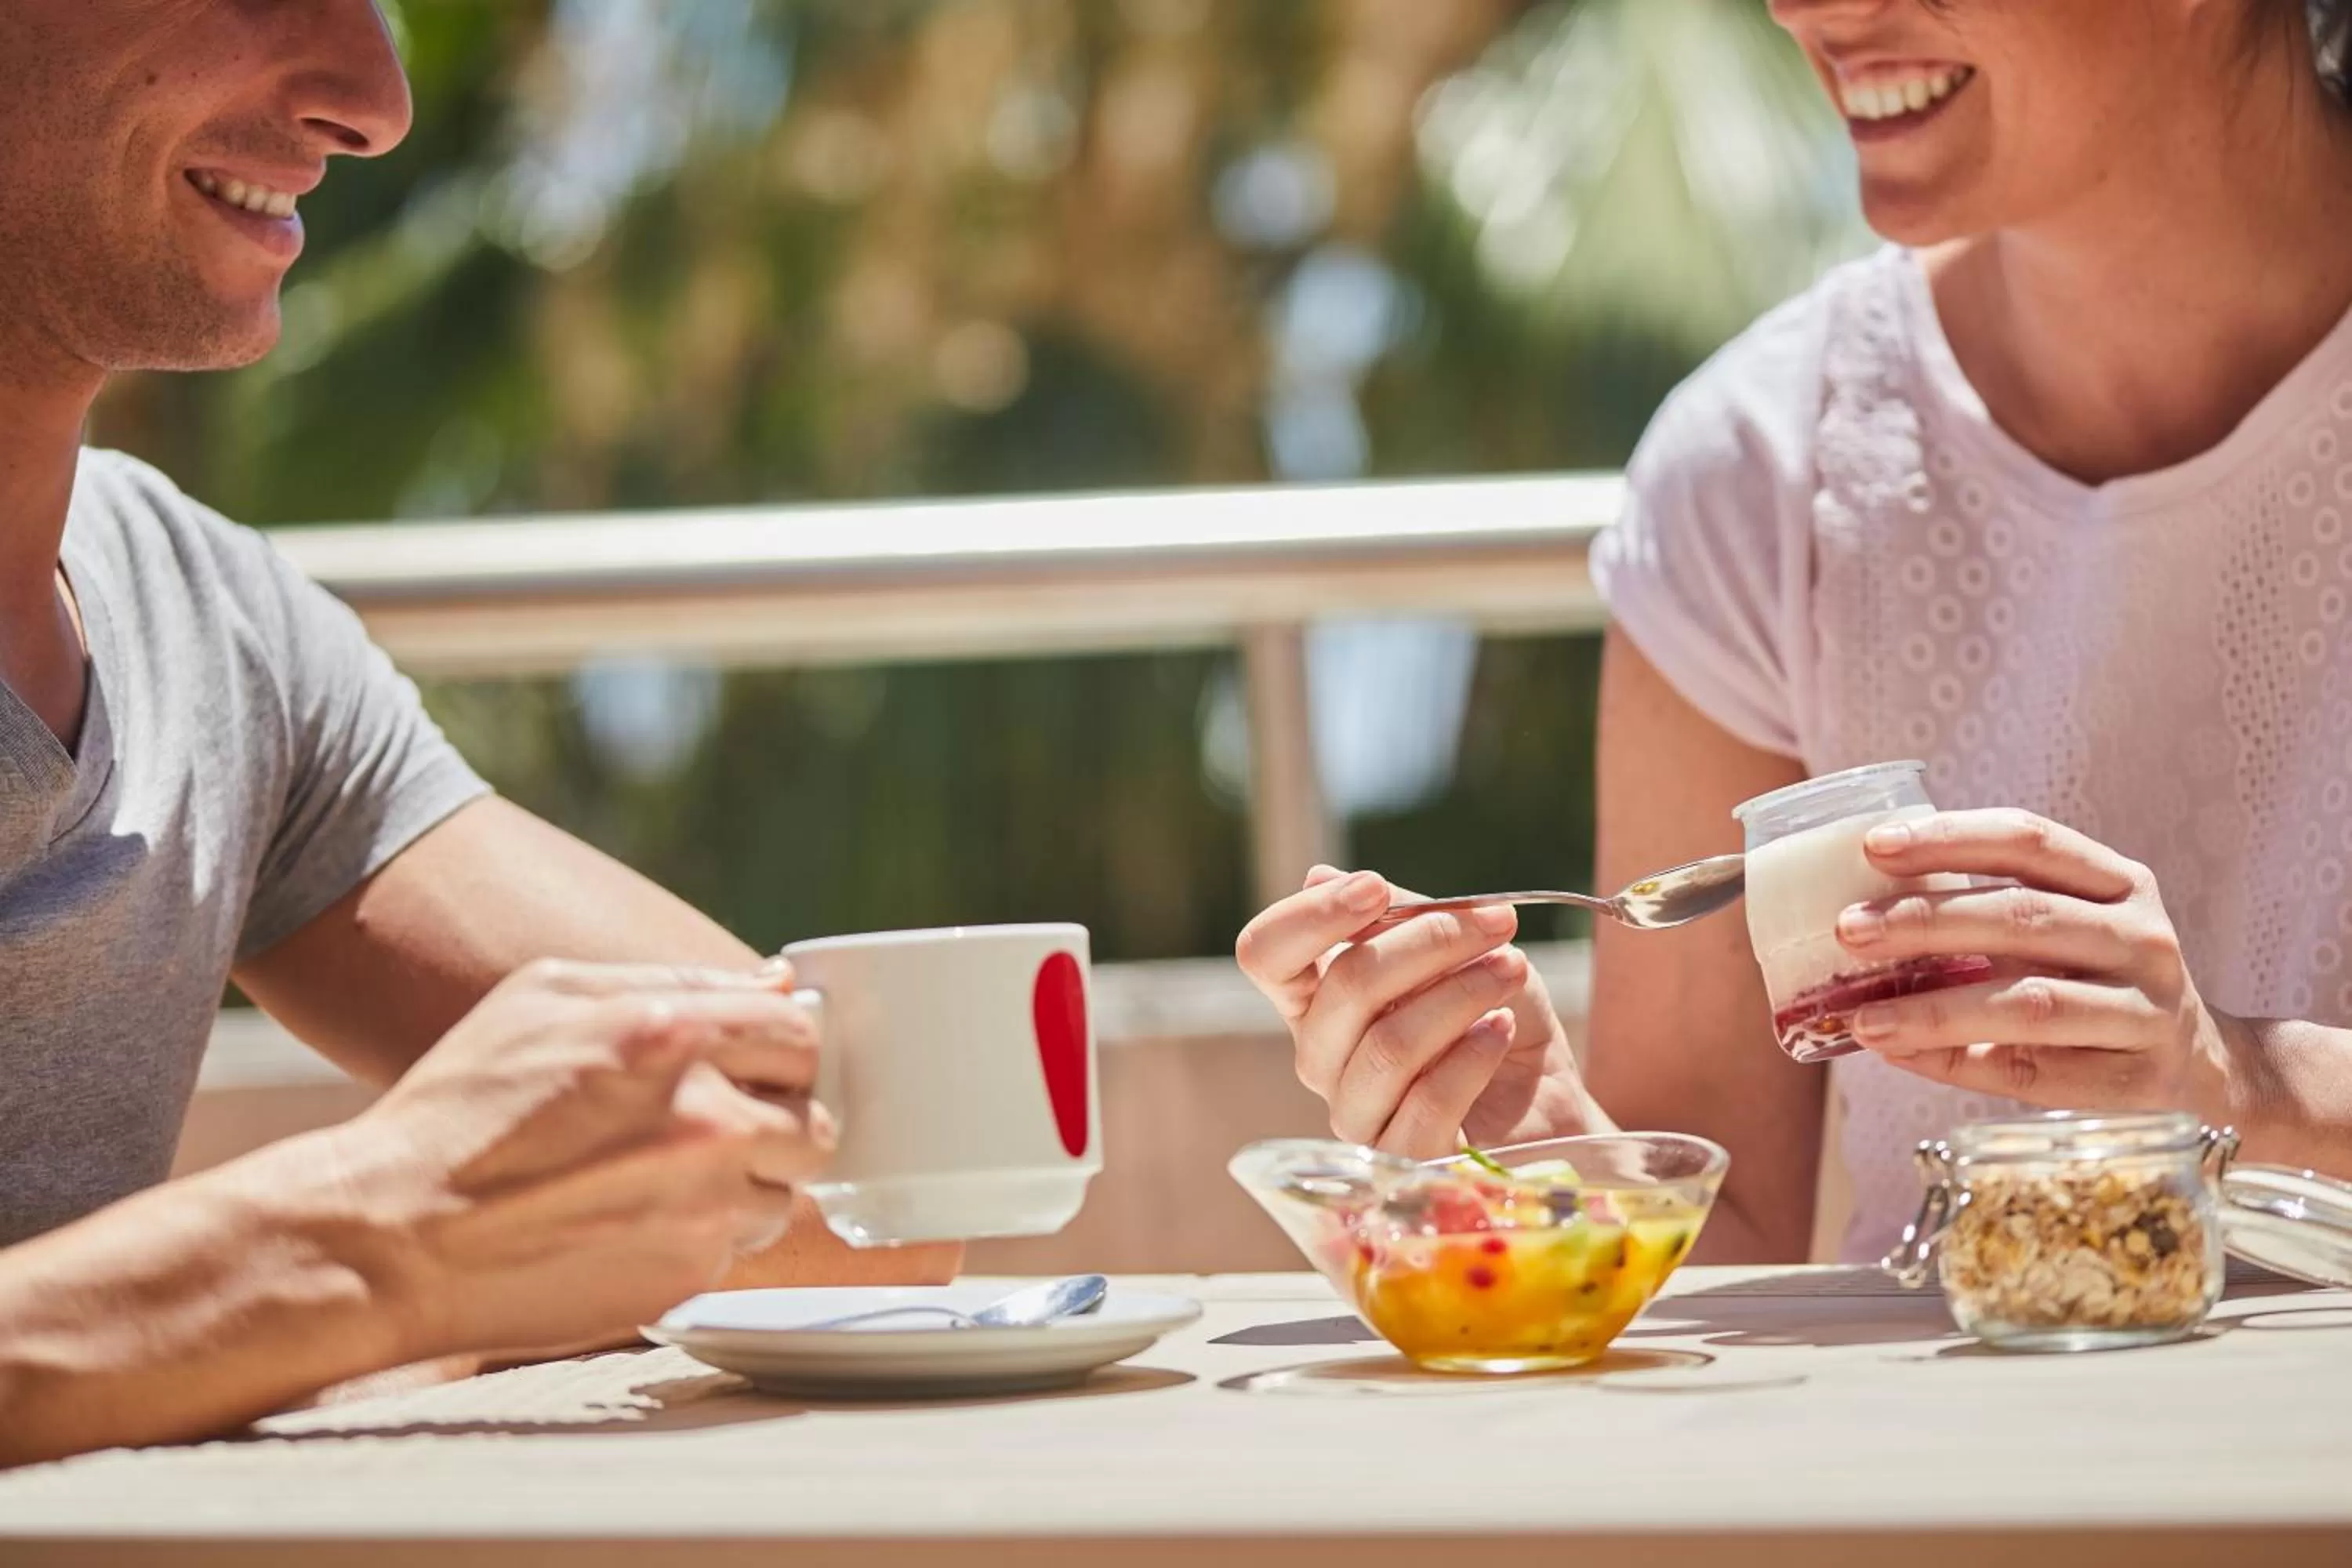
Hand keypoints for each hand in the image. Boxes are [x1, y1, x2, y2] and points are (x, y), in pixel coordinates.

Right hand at [330, 958, 833, 1362]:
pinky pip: (735, 1250)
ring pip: (785, 1196)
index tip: (754, 1064)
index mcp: (673, 1037)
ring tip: (661, 1180)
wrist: (391, 1237)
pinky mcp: (684, 1276)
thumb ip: (673, 982)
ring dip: (745, 1188)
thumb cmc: (460, 1106)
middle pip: (814, 1123)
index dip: (780, 1049)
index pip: (800, 1034)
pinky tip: (632, 1223)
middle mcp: (704, 1123)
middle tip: (716, 1127)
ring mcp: (700, 1208)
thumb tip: (775, 983)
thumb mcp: (544, 998)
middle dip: (776, 1123)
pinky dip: (701, 1238)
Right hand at [1235, 865, 1607, 1157]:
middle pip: (1344, 988)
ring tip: (1511, 969)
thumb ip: (1400, 917)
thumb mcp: (1461, 950)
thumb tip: (1320, 876)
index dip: (1310, 916)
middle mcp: (1323, 1059)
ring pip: (1387, 1044)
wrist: (1552, 1104)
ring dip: (1461, 993)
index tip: (1375, 888)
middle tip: (1496, 922)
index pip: (1265, 955)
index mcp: (1318, 1000)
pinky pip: (1427, 1102)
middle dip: (1428, 941)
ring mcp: (1358, 1116)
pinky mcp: (1406, 1161)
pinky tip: (1502, 1029)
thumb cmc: (1498, 1020)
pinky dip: (1473, 1054)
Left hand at [1836, 809, 2238, 1111]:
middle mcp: (2141, 937)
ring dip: (1935, 1009)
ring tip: (1864, 1018)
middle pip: (2023, 916)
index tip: (1874, 845)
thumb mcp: (2067, 928)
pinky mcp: (2135, 1078)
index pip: (2030, 840)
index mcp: (2119, 882)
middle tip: (1849, 930)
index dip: (1950, 838)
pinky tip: (1905, 1057)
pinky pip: (2034, 1068)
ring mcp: (2146, 1008)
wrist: (2203, 1066)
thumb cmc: (2097, 983)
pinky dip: (1960, 1063)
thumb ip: (1988, 914)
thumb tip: (1860, 925)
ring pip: (2030, 1001)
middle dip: (1926, 920)